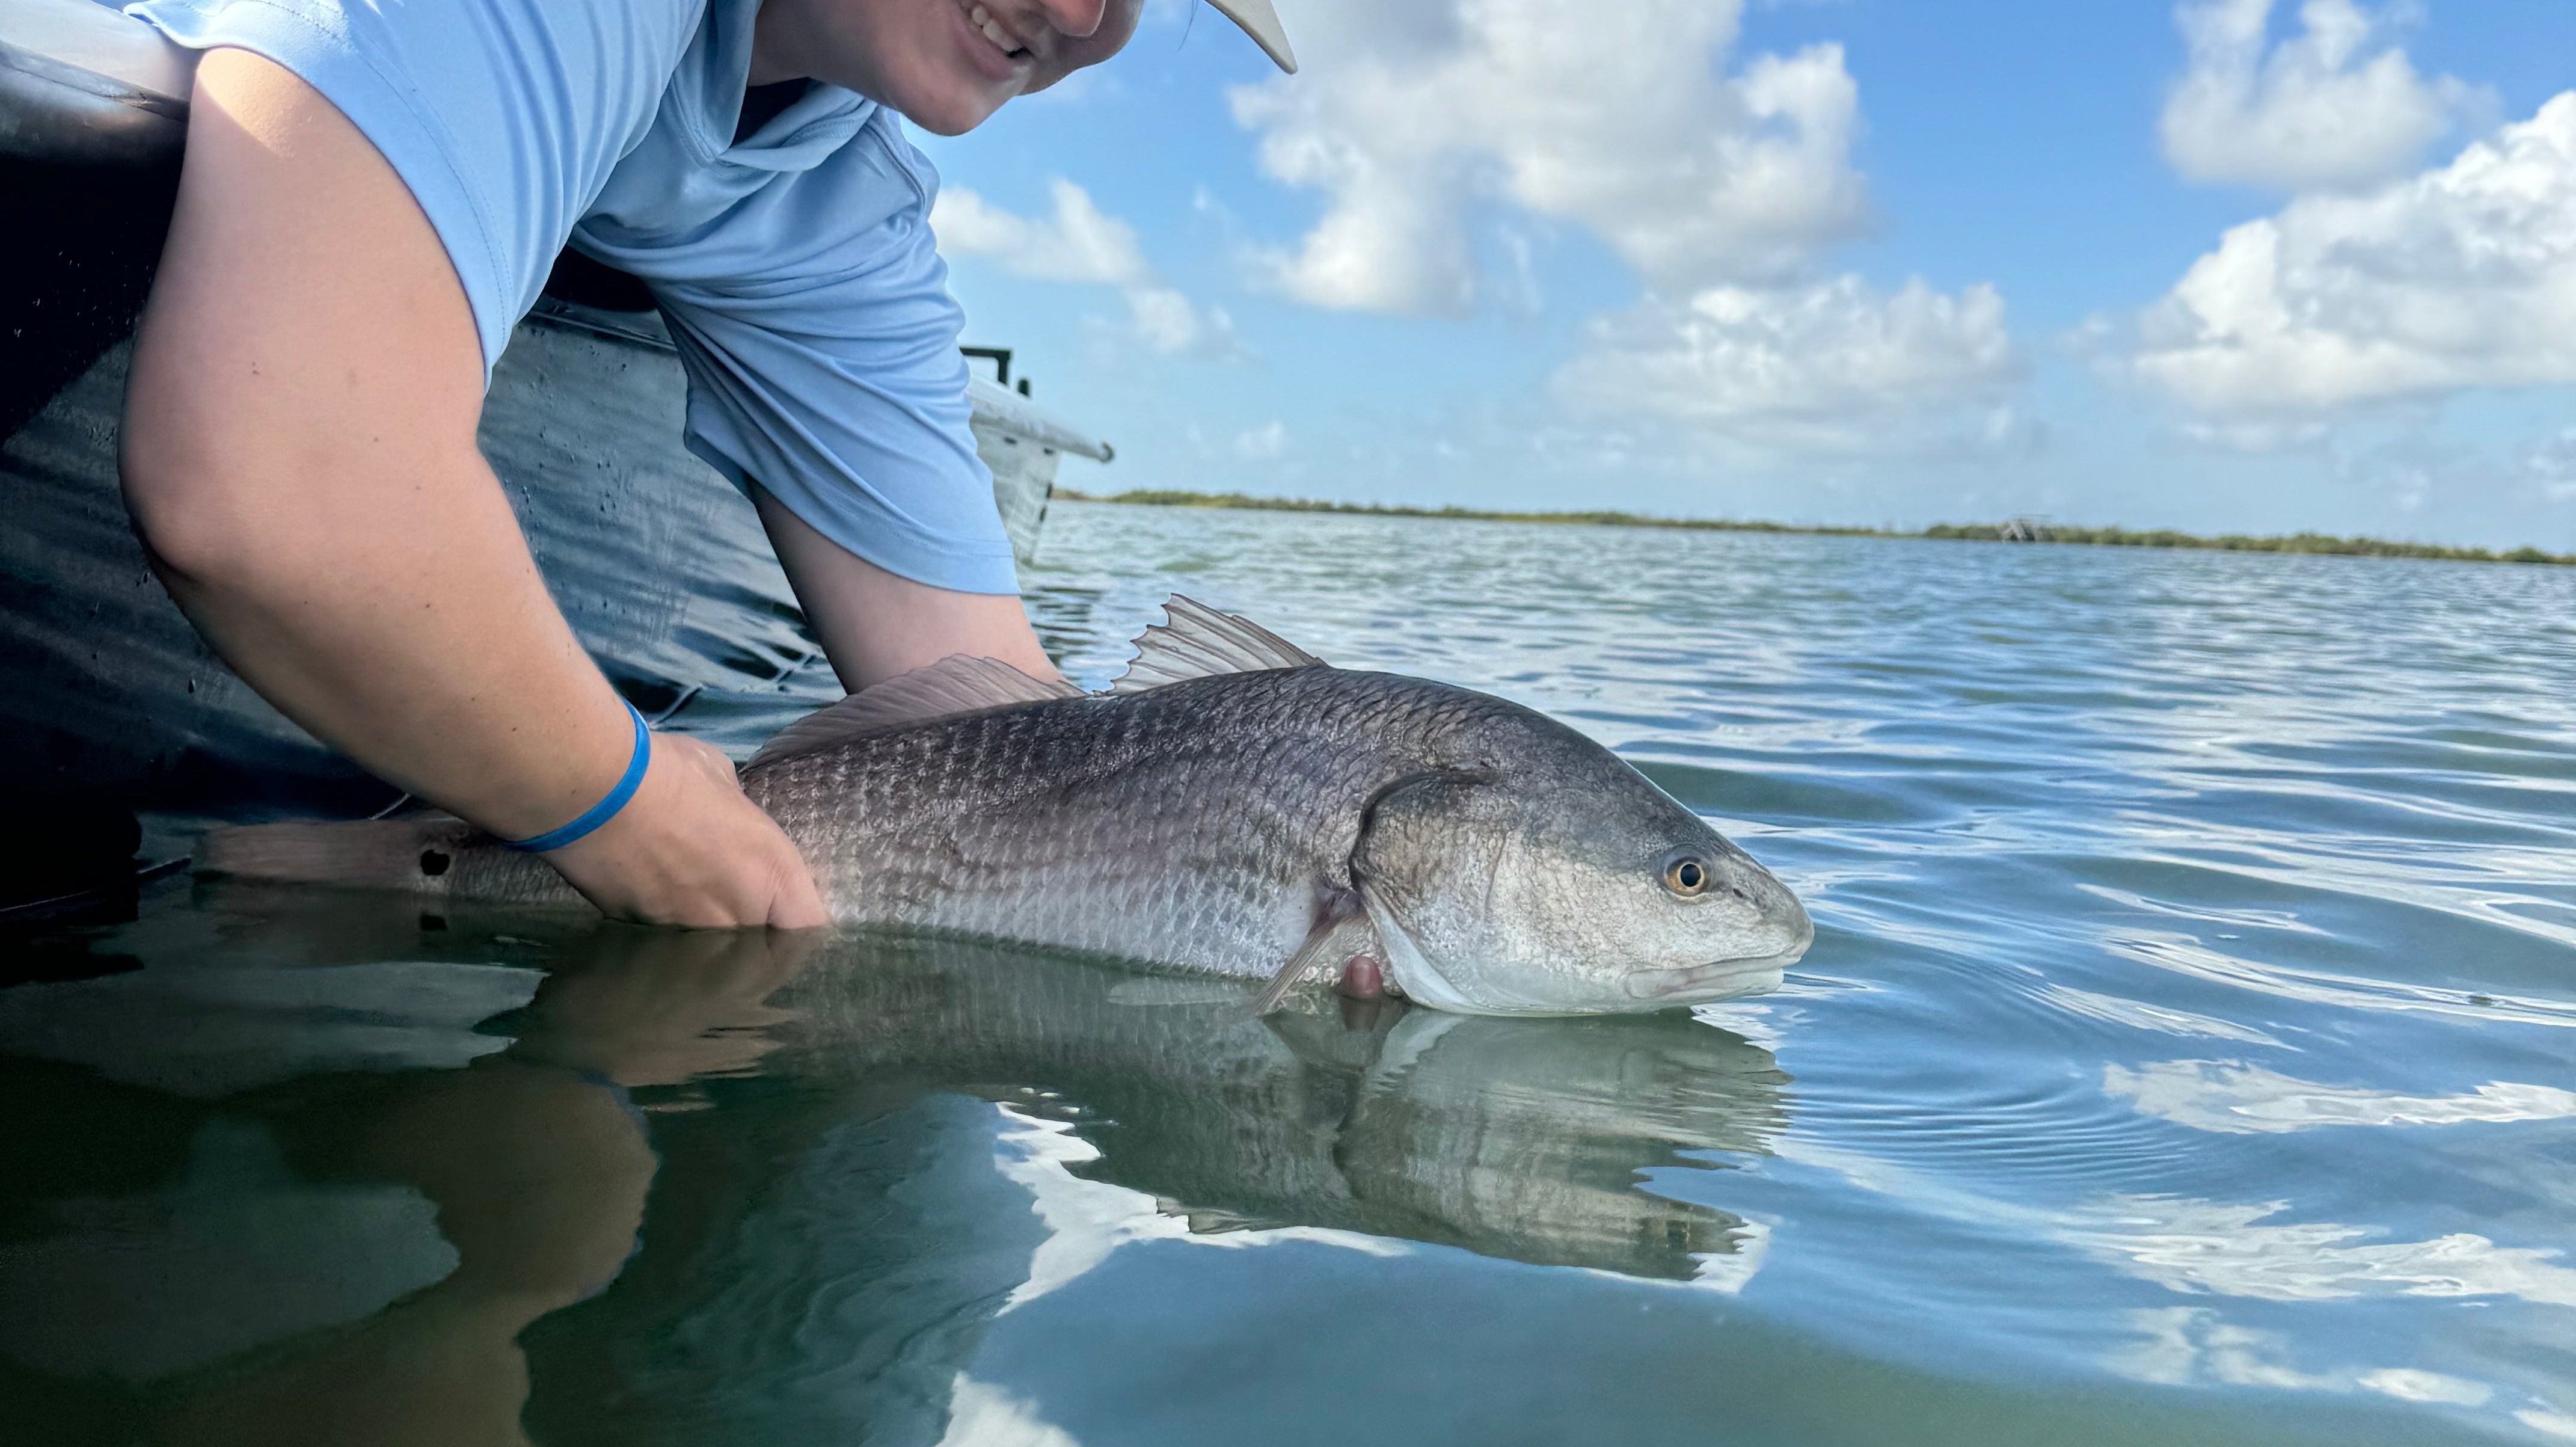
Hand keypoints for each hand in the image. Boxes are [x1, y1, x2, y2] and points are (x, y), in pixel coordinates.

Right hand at [542, 733, 829, 928]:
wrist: (595, 793)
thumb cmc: (667, 773)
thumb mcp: (721, 779)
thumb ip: (735, 811)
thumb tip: (724, 811)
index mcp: (772, 872)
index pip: (808, 925)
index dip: (798, 924)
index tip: (782, 912)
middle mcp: (739, 914)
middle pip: (761, 950)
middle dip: (750, 937)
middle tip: (728, 910)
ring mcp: (691, 933)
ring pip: (712, 954)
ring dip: (704, 938)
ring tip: (683, 906)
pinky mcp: (644, 937)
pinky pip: (666, 943)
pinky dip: (661, 931)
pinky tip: (645, 903)